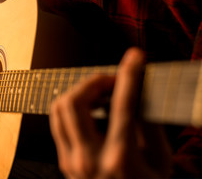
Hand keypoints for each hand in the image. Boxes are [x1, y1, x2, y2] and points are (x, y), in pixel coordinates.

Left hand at [49, 48, 171, 178]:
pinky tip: (89, 108)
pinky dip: (71, 107)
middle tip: (110, 80)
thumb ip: (148, 124)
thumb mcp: (160, 161)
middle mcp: (89, 159)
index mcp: (119, 159)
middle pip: (73, 102)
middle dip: (91, 81)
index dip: (129, 76)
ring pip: (58, 109)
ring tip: (98, 92)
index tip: (134, 57)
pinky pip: (58, 123)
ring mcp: (71, 162)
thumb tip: (137, 91)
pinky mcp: (63, 161)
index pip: (122, 106)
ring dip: (77, 92)